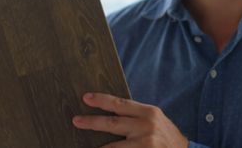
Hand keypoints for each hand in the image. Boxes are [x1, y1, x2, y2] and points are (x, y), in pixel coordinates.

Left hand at [73, 92, 188, 147]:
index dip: (102, 100)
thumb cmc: (165, 134)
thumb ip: (135, 115)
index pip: (120, 104)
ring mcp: (144, 144)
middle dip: (92, 122)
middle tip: (77, 120)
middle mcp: (146, 126)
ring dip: (98, 147)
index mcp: (148, 112)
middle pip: (112, 123)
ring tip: (85, 147)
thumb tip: (110, 110)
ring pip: (113, 146)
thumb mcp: (154, 119)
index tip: (86, 98)